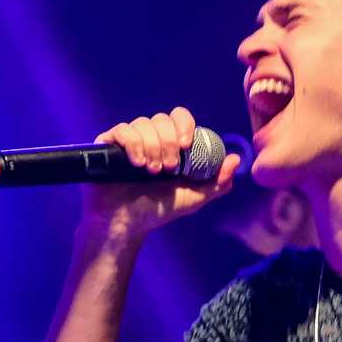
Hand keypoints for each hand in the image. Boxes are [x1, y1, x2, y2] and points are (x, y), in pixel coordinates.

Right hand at [81, 106, 240, 240]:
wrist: (126, 224)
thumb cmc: (157, 211)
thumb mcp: (194, 198)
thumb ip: (217, 182)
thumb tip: (235, 159)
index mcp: (169, 144)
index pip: (178, 117)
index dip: (184, 125)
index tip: (185, 145)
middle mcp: (148, 138)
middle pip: (161, 119)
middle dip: (167, 142)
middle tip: (168, 168)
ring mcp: (127, 140)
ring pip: (142, 123)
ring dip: (151, 147)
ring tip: (151, 172)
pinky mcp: (106, 145)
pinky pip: (121, 130)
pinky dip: (132, 145)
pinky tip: (136, 164)